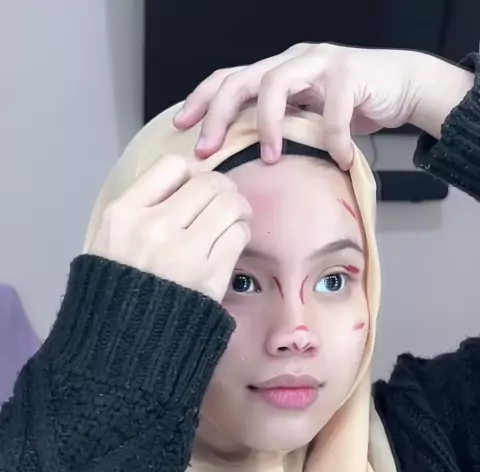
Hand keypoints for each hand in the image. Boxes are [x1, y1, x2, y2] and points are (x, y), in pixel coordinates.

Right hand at [88, 155, 251, 302]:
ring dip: (237, 209)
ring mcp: (184, 253)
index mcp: (124, 214)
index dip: (190, 174)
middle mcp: (154, 228)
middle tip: (223, 203)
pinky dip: (239, 233)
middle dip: (222, 190)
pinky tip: (230, 243)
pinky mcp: (209, 277)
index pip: (172, 166)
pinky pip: (238, 235)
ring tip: (233, 220)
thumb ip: (140, 208)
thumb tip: (188, 179)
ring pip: (230, 205)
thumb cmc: (118, 291)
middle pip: (208, 183)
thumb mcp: (108, 240)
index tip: (191, 190)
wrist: (125, 343)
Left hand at [173, 43, 471, 169]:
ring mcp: (320, 62)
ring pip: (276, 84)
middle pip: (241, 79)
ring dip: (268, 125)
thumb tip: (244, 161)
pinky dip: (333, 138)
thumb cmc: (353, 107)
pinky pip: (333, 110)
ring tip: (272, 157)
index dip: (202, 101)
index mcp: (277, 71)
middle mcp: (292, 61)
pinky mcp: (349, 71)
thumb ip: (280, 127)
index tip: (180, 128)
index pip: (229, 79)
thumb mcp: (307, 119)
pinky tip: (339, 159)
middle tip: (207, 151)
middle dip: (218, 115)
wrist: (403, 87)